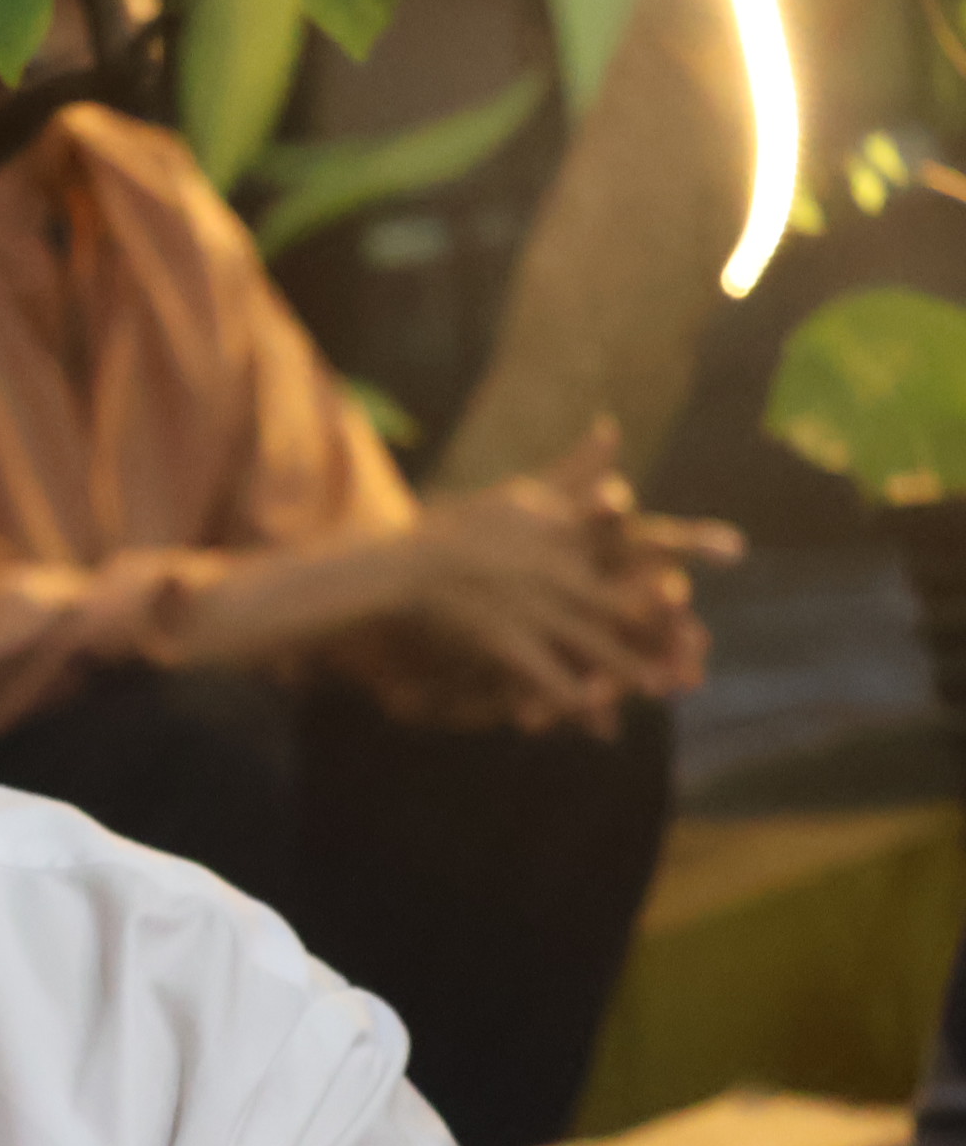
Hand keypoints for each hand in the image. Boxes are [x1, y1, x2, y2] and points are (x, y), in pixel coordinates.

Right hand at [388, 419, 739, 735]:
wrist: (408, 564)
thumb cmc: (471, 524)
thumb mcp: (527, 489)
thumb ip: (578, 466)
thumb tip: (613, 426)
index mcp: (568, 532)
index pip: (640, 534)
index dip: (691, 542)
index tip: (736, 547)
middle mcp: (557, 571)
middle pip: (626, 602)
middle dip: (669, 628)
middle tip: (704, 646)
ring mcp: (532, 609)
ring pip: (593, 644)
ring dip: (630, 669)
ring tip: (664, 689)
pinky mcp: (506, 642)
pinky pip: (547, 675)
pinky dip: (573, 698)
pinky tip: (598, 718)